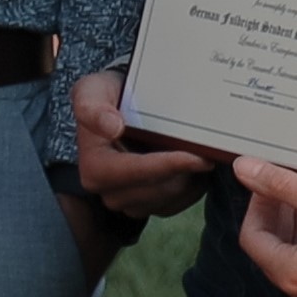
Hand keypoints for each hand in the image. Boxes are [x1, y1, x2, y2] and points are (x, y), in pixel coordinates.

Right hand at [66, 65, 215, 219]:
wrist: (114, 108)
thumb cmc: (105, 98)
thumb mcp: (91, 90)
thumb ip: (92, 106)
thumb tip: (112, 127)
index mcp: (94, 168)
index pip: (136, 173)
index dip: (169, 166)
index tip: (198, 156)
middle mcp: (107, 191)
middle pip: (160, 189)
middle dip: (185, 170)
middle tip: (204, 147)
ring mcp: (127, 202)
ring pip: (173, 198)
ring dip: (190, 177)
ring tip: (195, 151)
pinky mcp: (147, 207)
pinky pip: (180, 203)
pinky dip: (192, 185)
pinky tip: (190, 164)